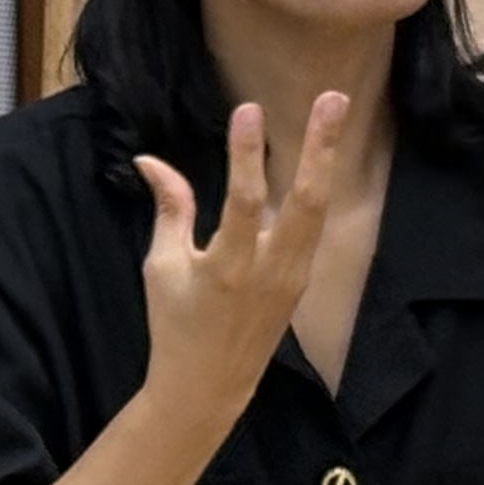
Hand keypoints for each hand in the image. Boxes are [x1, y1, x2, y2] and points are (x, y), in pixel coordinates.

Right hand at [132, 95, 347, 427]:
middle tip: (332, 98)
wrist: (207, 386)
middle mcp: (270, 270)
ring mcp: (292, 276)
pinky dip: (315, 187)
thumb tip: (151, 160)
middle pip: (305, 200)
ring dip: (325, 159)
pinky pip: (311, 226)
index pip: (244, 201)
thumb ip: (169, 210)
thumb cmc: (175, 325)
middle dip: (320, 146)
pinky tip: (318, 156)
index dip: (245, 154)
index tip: (247, 109)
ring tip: (332, 111)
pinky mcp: (300, 280)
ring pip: (317, 209)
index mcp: (228, 268)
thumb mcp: (161, 267)